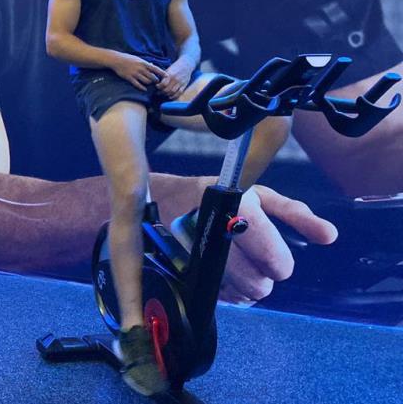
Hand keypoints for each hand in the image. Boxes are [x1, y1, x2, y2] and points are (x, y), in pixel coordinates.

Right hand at [110, 53, 166, 90]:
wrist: (117, 60)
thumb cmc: (128, 59)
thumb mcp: (138, 59)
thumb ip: (146, 63)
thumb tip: (153, 65)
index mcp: (143, 63)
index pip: (155, 69)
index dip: (162, 73)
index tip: (167, 76)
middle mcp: (140, 69)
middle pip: (152, 77)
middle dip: (156, 81)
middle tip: (157, 83)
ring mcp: (135, 74)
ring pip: (146, 81)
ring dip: (149, 84)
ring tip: (150, 84)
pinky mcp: (129, 78)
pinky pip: (137, 84)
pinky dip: (142, 87)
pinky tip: (144, 89)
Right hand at [152, 176, 337, 304]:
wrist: (165, 201)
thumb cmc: (219, 196)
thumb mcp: (258, 195)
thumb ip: (296, 215)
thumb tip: (330, 236)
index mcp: (238, 212)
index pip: (272, 259)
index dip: (279, 262)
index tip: (274, 255)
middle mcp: (216, 236)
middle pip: (258, 284)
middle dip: (263, 275)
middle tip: (255, 259)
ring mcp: (197, 257)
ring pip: (241, 294)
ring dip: (246, 285)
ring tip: (240, 265)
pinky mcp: (185, 272)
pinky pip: (221, 298)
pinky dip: (228, 291)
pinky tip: (225, 274)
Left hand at [156, 58, 195, 98]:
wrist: (187, 64)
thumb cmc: (175, 66)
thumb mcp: (168, 69)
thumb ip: (162, 75)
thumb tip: (154, 79)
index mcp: (170, 74)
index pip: (163, 84)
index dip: (158, 87)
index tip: (156, 86)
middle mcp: (175, 79)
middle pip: (167, 90)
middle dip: (161, 92)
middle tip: (158, 92)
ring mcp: (180, 83)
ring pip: (172, 92)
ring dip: (167, 95)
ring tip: (163, 94)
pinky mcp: (184, 85)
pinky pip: (179, 93)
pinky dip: (174, 96)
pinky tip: (170, 96)